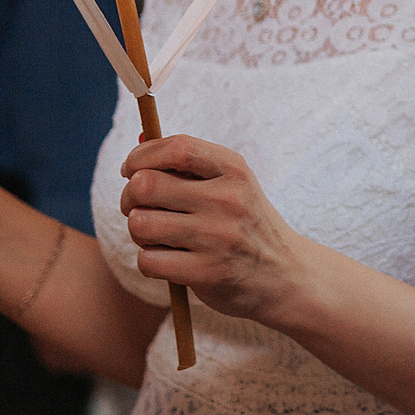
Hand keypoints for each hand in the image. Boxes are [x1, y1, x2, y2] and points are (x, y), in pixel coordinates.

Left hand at [119, 136, 321, 325]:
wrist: (285, 274)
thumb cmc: (245, 224)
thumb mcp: (234, 185)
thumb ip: (189, 165)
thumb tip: (140, 140)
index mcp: (234, 170)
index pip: (177, 148)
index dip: (141, 155)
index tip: (130, 169)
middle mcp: (228, 199)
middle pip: (145, 185)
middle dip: (129, 197)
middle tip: (138, 207)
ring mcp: (218, 237)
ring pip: (140, 224)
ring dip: (140, 232)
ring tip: (159, 237)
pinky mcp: (207, 272)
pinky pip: (147, 261)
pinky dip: (149, 262)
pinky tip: (170, 261)